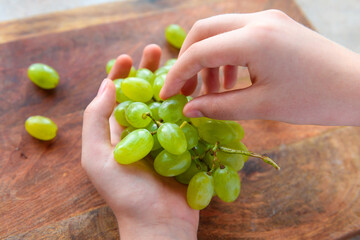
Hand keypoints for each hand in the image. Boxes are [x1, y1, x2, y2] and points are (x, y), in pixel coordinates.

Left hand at [82, 44, 198, 239]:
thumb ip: (96, 120)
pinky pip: (186, 119)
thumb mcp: (98, 157)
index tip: (127, 57)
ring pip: (167, 103)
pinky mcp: (184, 146)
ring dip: (171, 82)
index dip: (120, 74)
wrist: (160, 223)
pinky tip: (196, 88)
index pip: (116, 97)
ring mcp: (163, 139)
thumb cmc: (125, 193)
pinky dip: (190, 103)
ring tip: (178, 64)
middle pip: (143, 94)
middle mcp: (139, 132)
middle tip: (155, 50)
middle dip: (147, 71)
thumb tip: (106, 84)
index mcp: (116, 133)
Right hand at [160, 10, 359, 125]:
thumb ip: (218, 106)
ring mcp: (268, 19)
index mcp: (254, 39)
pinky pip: (238, 34)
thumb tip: (188, 110)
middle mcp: (258, 20)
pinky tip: (230, 80)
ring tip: (210, 91)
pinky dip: (225, 55)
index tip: (166, 96)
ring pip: (219, 31)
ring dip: (207, 59)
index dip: (177, 75)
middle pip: (203, 30)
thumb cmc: (315, 99)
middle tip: (184, 89)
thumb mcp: (262, 106)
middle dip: (187, 60)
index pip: (199, 52)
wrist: (358, 88)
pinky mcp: (275, 25)